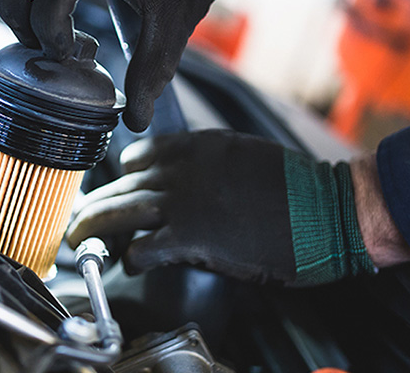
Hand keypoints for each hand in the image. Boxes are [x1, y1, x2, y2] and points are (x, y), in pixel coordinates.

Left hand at [66, 130, 383, 285]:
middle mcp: (182, 169)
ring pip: (119, 211)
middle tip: (79, 219)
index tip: (113, 190)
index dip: (121, 177)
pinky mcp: (192, 237)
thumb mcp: (246, 157)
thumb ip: (209, 165)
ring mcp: (184, 202)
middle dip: (95, 204)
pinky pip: (143, 247)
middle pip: (121, 185)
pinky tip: (128, 262)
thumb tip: (188, 183)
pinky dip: (130, 256)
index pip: (139, 156)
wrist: (330, 209)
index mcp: (197, 147)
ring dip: (94, 227)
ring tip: (79, 240)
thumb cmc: (298, 189)